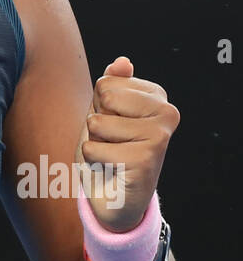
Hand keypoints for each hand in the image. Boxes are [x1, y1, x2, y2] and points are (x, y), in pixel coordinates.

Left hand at [75, 56, 179, 230]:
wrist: (114, 198)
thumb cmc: (108, 151)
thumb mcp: (104, 113)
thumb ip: (112, 85)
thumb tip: (122, 62)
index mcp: (157, 97)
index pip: (106, 82)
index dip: (99, 108)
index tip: (114, 126)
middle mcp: (166, 113)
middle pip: (104, 97)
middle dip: (96, 123)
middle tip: (112, 143)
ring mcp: (159, 136)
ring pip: (97, 123)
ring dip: (94, 144)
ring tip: (112, 156)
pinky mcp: (146, 160)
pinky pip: (94, 149)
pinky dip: (94, 162)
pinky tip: (113, 170)